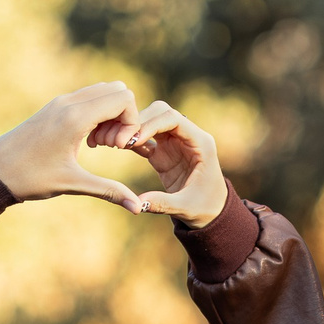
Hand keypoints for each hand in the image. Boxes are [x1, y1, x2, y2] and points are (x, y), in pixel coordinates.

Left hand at [0, 81, 144, 210]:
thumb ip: (109, 191)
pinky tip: (88, 141)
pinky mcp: (56, 106)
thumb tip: (138, 208)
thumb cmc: (31, 177)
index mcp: (75, 117)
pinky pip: (89, 98)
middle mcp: (69, 102)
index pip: (123, 99)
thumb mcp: (72, 185)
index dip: (131, 122)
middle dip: (124, 116)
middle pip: (117, 90)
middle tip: (112, 145)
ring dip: (111, 115)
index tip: (119, 148)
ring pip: (104, 91)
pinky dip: (97, 114)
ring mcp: (61, 101)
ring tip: (100, 144)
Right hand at [94, 100, 226, 227]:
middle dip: (139, 122)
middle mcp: (187, 137)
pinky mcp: (162, 151)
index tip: (133, 139)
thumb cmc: (205, 207)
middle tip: (119, 140)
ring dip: (133, 128)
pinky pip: (144, 136)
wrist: (210, 211)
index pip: (174, 120)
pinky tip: (114, 146)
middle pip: (161, 113)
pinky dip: (130, 139)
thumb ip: (163, 203)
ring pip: (150, 119)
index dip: (152, 124)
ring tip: (113, 142)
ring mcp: (174, 142)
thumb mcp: (186, 207)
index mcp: (201, 143)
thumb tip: (138, 204)